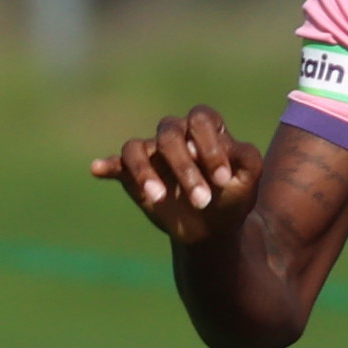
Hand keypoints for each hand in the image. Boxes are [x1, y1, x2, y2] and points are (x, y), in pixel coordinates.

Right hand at [93, 106, 256, 243]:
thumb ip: (245, 156)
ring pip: (137, 147)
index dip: (210, 146)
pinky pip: (117, 163)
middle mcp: (175, 135)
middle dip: (185, 168)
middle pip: (170, 134)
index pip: (201, 119)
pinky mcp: (131, 174)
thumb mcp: (250, 178)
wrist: (213, 228)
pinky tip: (98, 169)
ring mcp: (151, 154)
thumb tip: (219, 147)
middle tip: (201, 200)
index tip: (222, 180)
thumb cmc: (232, 196)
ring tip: (158, 197)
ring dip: (145, 172)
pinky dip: (107, 165)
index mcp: (204, 130)